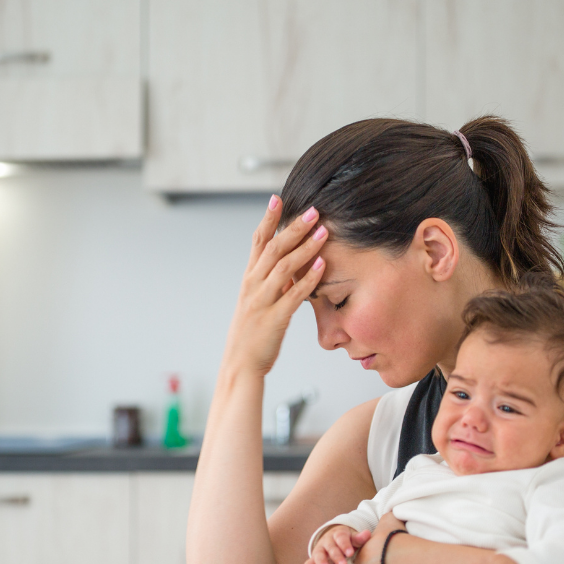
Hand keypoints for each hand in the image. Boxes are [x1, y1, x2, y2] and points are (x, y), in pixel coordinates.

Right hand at [223, 196, 327, 376]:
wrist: (240, 365)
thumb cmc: (251, 334)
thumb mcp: (257, 301)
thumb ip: (270, 282)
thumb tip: (288, 263)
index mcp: (249, 279)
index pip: (257, 241)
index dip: (268, 219)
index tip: (278, 198)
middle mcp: (253, 285)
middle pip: (273, 248)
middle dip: (294, 227)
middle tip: (313, 210)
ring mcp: (262, 301)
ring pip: (284, 267)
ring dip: (305, 247)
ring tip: (323, 231)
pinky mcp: (274, 318)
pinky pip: (294, 294)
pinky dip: (309, 278)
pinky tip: (323, 265)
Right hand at [294, 525, 371, 563]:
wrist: (335, 537)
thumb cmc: (347, 540)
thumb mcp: (354, 538)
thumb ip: (359, 538)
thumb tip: (368, 534)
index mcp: (338, 534)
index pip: (341, 539)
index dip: (345, 545)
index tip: (350, 553)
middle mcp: (327, 541)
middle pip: (331, 548)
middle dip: (336, 556)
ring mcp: (319, 550)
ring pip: (318, 555)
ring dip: (321, 562)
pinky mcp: (314, 560)